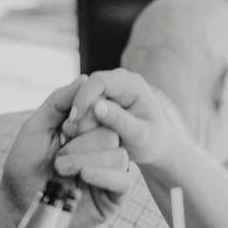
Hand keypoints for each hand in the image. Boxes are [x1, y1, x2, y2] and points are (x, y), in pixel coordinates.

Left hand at [0, 76, 135, 227]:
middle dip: (82, 142)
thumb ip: (59, 102)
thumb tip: (86, 79)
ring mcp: (110, 171)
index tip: (66, 127)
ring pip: (119, 154)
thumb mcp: (35, 128)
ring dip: (86, 160)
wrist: (18, 205)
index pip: (104, 109)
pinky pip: (124, 180)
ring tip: (62, 170)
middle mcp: (102, 147)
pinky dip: (103, 174)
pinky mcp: (114, 196)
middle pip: (112, 131)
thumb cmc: (24, 167)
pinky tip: (84, 177)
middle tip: (59, 157)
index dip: (88, 114)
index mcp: (87, 129)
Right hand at [64, 67, 193, 173]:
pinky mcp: (102, 99)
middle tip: (70, 133)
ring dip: (77, 116)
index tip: (74, 119)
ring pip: (84, 97)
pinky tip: (76, 136)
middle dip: (78, 109)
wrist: (156, 146)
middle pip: (88, 87)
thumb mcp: (140, 135)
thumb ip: (120, 121)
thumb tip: (97, 106)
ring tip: (73, 136)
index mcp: (132, 84)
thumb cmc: (152, 142)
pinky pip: (85, 106)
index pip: (100, 81)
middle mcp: (119, 81)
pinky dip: (79, 119)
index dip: (83, 97)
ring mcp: (110, 89)